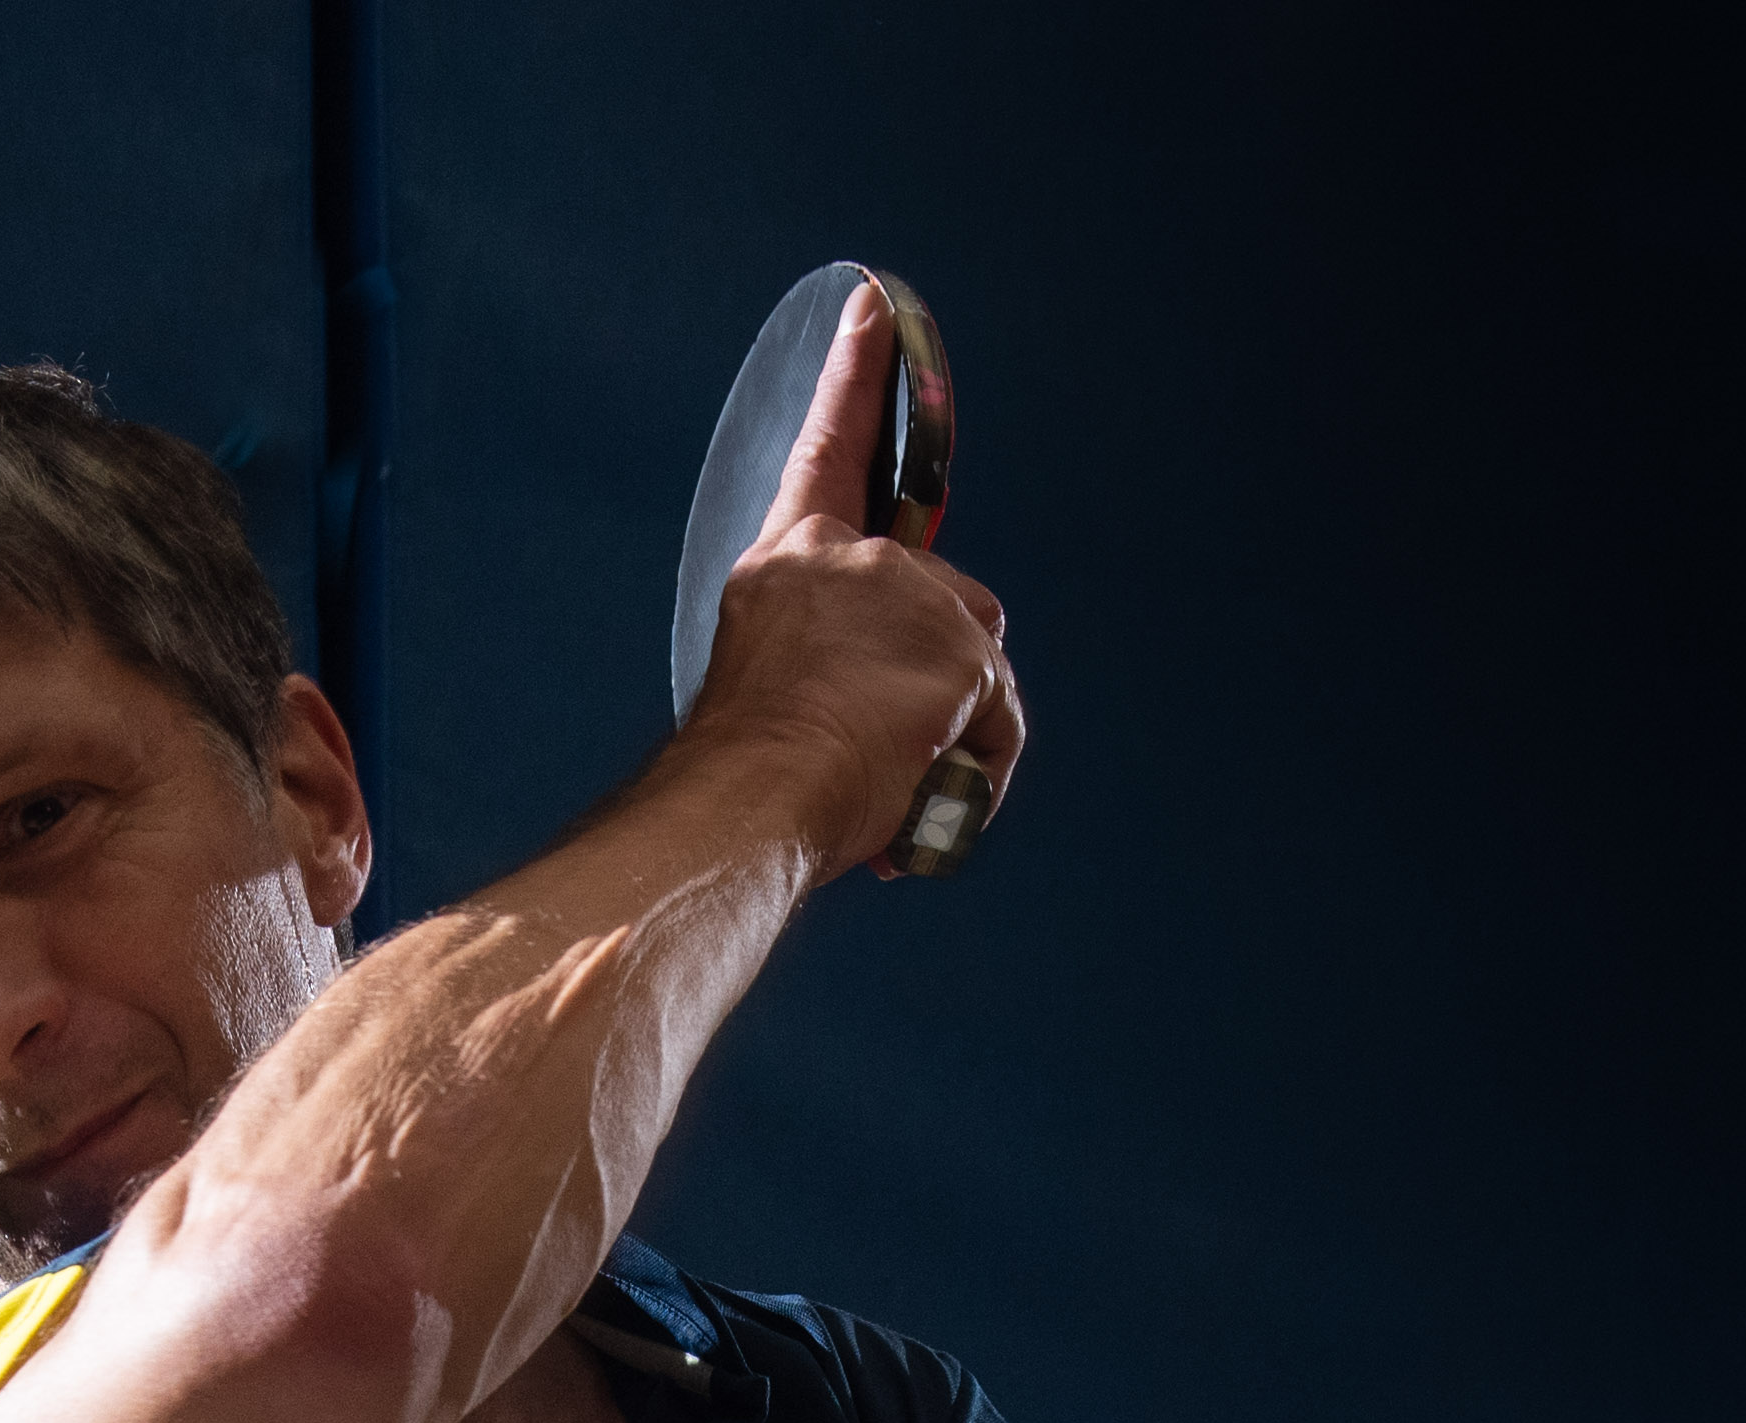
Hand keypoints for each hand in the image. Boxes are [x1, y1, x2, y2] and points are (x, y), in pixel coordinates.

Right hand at [684, 277, 1022, 873]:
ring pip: (976, 658)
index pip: (828, 448)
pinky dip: (977, 768)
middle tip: (886, 741)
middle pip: (940, 596)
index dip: (855, 375)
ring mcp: (909, 593)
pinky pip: (998, 720)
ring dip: (956, 723)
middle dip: (933, 667)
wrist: (751, 795)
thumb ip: (824, 648)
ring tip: (894, 779)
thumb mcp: (770, 678)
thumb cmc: (746, 771)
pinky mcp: (961, 647)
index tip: (877, 303)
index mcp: (786, 559)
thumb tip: (884, 695)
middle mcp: (847, 557)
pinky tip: (925, 795)